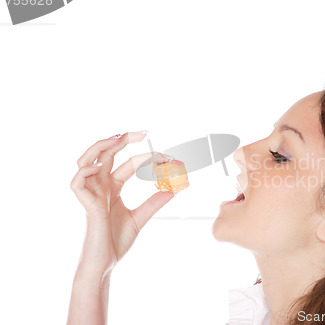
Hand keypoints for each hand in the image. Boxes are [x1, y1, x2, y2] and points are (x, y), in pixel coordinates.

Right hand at [70, 131, 173, 272]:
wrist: (106, 263)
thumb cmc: (116, 241)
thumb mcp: (141, 217)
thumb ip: (155, 202)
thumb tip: (176, 189)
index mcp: (112, 187)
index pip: (127, 163)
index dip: (146, 157)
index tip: (166, 157)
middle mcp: (100, 186)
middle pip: (106, 154)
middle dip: (123, 139)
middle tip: (144, 132)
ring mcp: (91, 193)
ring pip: (85, 160)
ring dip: (100, 147)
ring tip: (118, 139)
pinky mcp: (86, 204)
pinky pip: (77, 182)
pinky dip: (86, 171)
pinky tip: (101, 168)